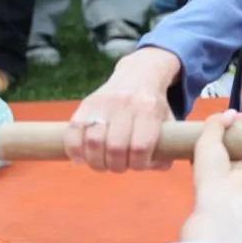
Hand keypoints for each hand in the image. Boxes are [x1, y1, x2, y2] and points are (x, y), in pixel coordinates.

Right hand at [64, 48, 179, 171]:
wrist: (138, 75)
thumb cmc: (153, 107)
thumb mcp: (168, 121)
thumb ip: (167, 145)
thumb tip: (158, 166)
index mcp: (149, 110)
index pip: (140, 147)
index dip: (138, 164)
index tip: (139, 165)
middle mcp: (125, 105)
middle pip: (115, 147)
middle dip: (116, 166)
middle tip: (119, 167)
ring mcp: (103, 103)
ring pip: (93, 141)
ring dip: (96, 162)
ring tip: (102, 164)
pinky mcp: (85, 104)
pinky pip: (73, 131)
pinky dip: (74, 150)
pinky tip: (81, 159)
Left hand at [192, 110, 241, 217]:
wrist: (228, 194)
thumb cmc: (211, 169)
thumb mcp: (205, 141)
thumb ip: (215, 123)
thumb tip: (231, 113)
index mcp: (209, 155)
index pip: (217, 135)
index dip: (222, 123)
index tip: (228, 114)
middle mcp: (227, 157)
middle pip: (234, 135)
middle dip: (237, 124)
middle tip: (241, 115)